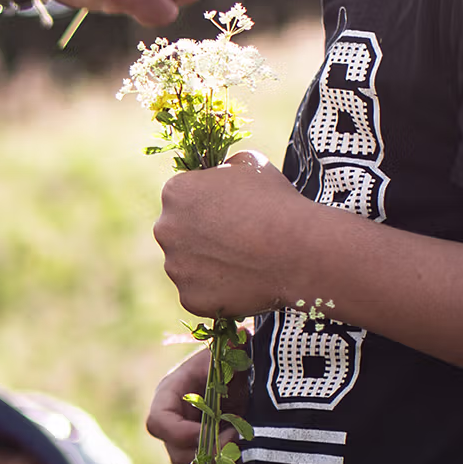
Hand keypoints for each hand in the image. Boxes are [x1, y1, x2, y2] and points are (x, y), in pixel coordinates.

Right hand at [147, 334, 255, 463]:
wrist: (249, 382)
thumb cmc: (235, 363)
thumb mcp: (233, 354)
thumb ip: (234, 349)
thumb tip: (241, 337)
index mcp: (170, 396)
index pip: (158, 423)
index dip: (183, 433)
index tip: (218, 428)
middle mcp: (173, 425)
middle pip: (176, 455)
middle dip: (208, 454)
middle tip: (238, 440)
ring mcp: (185, 448)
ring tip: (243, 457)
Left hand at [155, 150, 315, 316]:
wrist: (296, 250)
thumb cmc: (276, 202)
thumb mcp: (252, 164)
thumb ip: (227, 168)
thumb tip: (223, 172)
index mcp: (175, 192)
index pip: (184, 197)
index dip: (209, 203)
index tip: (231, 210)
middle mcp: (165, 229)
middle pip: (180, 233)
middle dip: (202, 235)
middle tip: (237, 240)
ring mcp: (175, 267)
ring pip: (188, 266)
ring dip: (209, 264)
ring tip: (245, 262)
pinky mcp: (189, 298)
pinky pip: (200, 294)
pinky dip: (218, 292)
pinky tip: (244, 283)